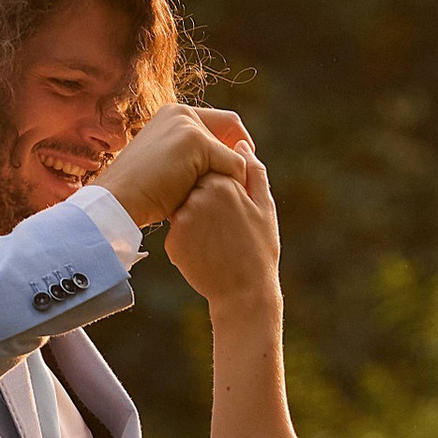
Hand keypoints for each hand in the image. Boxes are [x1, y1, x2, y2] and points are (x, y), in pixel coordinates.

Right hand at [94, 103, 249, 230]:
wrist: (117, 202)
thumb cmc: (143, 196)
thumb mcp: (172, 171)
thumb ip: (196, 162)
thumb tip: (235, 170)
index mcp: (172, 116)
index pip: (222, 123)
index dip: (234, 147)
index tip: (236, 175)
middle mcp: (180, 113)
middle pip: (232, 130)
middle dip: (237, 161)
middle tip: (238, 189)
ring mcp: (186, 124)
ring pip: (234, 153)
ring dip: (231, 179)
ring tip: (219, 201)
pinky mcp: (194, 140)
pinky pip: (234, 166)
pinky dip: (230, 188)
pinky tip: (214, 204)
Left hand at [167, 150, 282, 311]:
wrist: (243, 293)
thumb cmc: (260, 249)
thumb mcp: (265, 207)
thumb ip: (253, 171)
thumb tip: (240, 144)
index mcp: (224, 183)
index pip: (212, 168)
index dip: (223, 186)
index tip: (233, 208)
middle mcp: (199, 195)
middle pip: (194, 184)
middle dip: (205, 199)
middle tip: (224, 226)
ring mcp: (183, 217)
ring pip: (184, 206)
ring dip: (196, 218)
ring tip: (217, 241)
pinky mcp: (173, 238)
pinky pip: (177, 229)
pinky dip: (189, 238)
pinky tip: (207, 253)